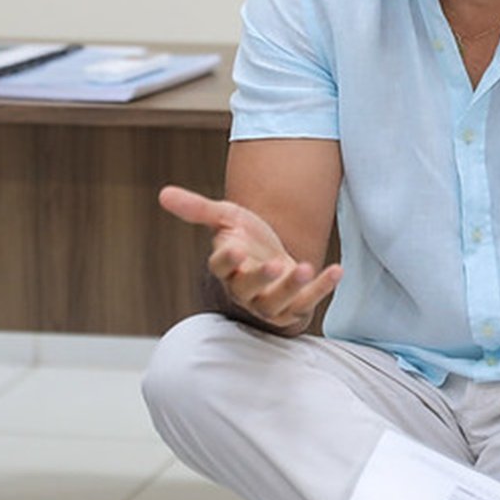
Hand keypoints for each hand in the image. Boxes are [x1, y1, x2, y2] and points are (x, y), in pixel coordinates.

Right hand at [160, 185, 341, 331]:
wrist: (273, 259)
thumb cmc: (246, 239)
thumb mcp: (226, 218)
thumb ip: (197, 209)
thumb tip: (162, 193)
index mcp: (226, 267)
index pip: (221, 267)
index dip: (227, 260)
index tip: (234, 248)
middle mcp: (244, 289)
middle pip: (248, 288)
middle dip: (261, 278)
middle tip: (274, 264)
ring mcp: (269, 301)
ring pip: (276, 301)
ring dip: (292, 287)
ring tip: (306, 266)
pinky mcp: (293, 307)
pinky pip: (307, 302)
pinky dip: (323, 288)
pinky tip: (337, 269)